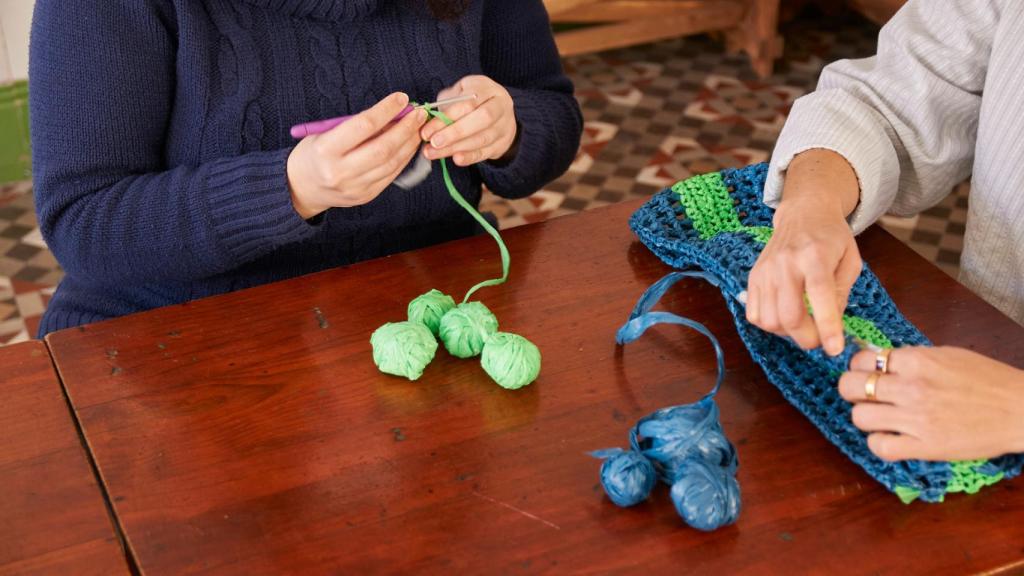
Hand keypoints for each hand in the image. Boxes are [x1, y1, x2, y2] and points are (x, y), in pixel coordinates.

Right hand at [287, 92, 427, 218]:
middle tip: (418, 113)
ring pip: (392, 163)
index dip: (386, 110)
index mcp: (326, 150)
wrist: (301, 187)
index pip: (363, 126)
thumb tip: (392, 113)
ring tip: (418, 127)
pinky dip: (404, 158)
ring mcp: (355, 187)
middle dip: (405, 128)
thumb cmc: (314, 153)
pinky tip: (409, 144)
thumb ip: (356, 125)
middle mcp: (341, 171)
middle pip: (383, 147)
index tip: (401, 98)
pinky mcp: (366, 196)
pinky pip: (391, 175)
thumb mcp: (324, 133)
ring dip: (409, 143)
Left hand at [420, 75, 517, 166]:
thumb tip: (425, 118)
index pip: (467, 103)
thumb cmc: (471, 101)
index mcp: (486, 88)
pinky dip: (470, 157)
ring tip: (435, 153)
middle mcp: (500, 105)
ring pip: (482, 138)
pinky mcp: (503, 143)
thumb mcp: (459, 93)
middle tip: (434, 143)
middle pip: (481, 119)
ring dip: (457, 147)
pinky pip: (487, 152)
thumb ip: (445, 104)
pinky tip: (456, 159)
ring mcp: (504, 125)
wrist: (498, 113)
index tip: (426, 130)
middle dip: (455, 132)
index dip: (446, 118)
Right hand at [746, 149, 861, 355]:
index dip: (827, 326)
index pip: (819, 296)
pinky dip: (770, 325)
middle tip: (820, 340)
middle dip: (807, 338)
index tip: (835, 349)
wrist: (803, 213)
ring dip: (788, 333)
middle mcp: (785, 263)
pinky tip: (784, 316)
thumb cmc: (832, 237)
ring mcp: (765, 271)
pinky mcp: (753, 277)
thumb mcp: (850, 261)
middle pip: (789, 316)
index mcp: (815, 255)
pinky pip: (754, 314)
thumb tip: (831, 326)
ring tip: (803, 325)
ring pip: (769, 320)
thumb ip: (842, 293)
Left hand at [839, 347, 1023, 460]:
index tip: (867, 373)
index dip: (859, 367)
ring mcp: (917, 419)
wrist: (1020, 409)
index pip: (862, 359)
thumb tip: (878, 358)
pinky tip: (889, 438)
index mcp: (917, 360)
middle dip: (851, 390)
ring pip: (859, 417)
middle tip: (864, 395)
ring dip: (864, 417)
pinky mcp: (926, 447)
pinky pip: (880, 447)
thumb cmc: (986, 379)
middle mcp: (912, 388)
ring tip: (880, 417)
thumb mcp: (946, 355)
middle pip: (850, 386)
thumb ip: (911, 357)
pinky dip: (878, 443)